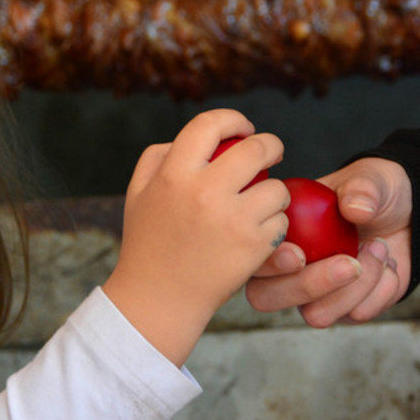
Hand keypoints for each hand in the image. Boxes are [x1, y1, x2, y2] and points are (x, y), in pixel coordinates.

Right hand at [104, 108, 287, 364]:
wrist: (158, 300)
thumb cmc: (149, 243)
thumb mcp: (138, 193)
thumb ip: (159, 156)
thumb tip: (197, 137)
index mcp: (173, 174)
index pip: (210, 124)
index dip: (234, 119)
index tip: (245, 127)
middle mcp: (204, 192)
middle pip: (256, 148)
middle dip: (272, 144)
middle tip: (274, 151)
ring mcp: (232, 220)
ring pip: (277, 188)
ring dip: (274, 192)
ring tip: (260, 203)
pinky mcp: (253, 247)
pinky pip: (281, 222)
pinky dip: (275, 226)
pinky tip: (258, 234)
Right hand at [244, 157, 411, 326]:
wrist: (409, 218)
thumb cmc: (375, 195)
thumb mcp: (372, 179)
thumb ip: (362, 188)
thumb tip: (355, 208)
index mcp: (278, 231)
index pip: (252, 256)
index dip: (268, 262)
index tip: (299, 255)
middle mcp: (285, 269)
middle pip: (267, 298)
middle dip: (310, 285)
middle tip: (350, 263)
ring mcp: (313, 295)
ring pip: (315, 315)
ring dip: (355, 287)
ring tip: (380, 248)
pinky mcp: (345, 310)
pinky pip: (356, 315)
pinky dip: (381, 290)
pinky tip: (389, 263)